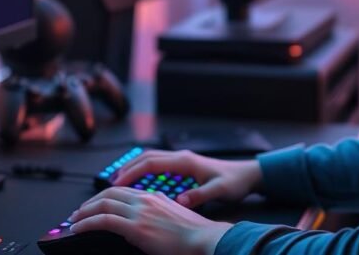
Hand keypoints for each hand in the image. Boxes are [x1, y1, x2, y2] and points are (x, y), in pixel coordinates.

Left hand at [70, 186, 232, 254]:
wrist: (205, 239)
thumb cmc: (195, 235)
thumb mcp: (175, 216)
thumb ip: (160, 212)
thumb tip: (149, 220)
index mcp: (154, 196)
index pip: (122, 192)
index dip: (104, 198)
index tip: (94, 207)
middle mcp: (144, 199)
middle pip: (108, 194)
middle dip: (89, 203)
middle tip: (78, 214)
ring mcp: (139, 212)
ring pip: (102, 205)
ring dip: (83, 213)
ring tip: (74, 222)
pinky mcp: (135, 227)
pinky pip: (103, 221)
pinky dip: (86, 223)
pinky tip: (78, 229)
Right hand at [112, 149, 262, 208]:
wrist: (248, 175)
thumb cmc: (235, 182)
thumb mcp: (219, 191)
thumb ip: (200, 196)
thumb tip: (180, 201)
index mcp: (186, 161)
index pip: (151, 162)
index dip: (132, 172)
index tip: (117, 183)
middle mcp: (181, 157)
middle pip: (146, 157)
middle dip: (127, 168)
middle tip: (110, 183)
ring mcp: (182, 160)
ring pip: (151, 159)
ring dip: (134, 168)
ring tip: (118, 183)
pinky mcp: (184, 166)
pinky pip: (158, 165)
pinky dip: (144, 171)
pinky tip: (139, 183)